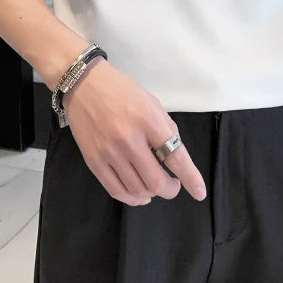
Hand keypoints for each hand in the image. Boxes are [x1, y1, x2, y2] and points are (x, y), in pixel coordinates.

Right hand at [60, 58, 207, 205]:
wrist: (83, 85)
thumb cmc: (121, 90)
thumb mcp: (152, 102)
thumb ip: (166, 129)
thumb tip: (175, 158)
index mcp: (148, 120)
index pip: (175, 157)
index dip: (191, 178)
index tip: (199, 192)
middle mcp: (129, 139)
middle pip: (156, 182)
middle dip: (171, 189)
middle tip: (174, 185)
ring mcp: (109, 153)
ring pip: (137, 190)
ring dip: (152, 194)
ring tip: (155, 186)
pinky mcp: (93, 162)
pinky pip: (116, 191)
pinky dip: (132, 198)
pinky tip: (139, 194)